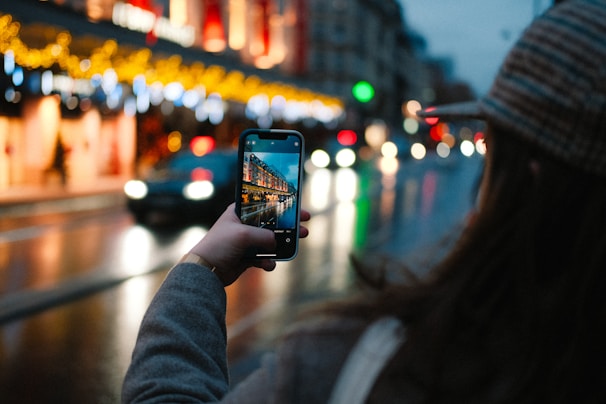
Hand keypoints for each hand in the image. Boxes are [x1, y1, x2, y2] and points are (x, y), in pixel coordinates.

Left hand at [188, 203, 310, 285]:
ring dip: (283, 244)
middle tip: (305, 227)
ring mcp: (247, 241)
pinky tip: (267, 264)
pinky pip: (265, 257)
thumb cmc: (220, 245)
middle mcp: (244, 225)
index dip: (282, 204)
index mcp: (240, 212)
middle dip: (289, 226)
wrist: (206, 270)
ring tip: (295, 246)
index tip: (298, 206)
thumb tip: (276, 242)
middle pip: (272, 222)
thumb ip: (264, 236)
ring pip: (271, 241)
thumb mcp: (243, 235)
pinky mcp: (248, 257)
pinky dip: (268, 261)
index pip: (265, 204)